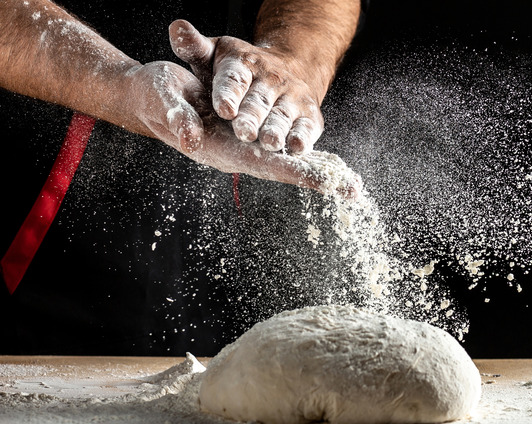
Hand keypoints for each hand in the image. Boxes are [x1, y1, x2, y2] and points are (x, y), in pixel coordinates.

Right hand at [124, 61, 360, 196]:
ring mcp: (244, 146)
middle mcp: (238, 152)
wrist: (150, 97)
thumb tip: (191, 137)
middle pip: (284, 169)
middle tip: (352, 190)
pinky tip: (328, 164)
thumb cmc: (155, 96)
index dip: (295, 172)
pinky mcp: (247, 137)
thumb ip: (177, 118)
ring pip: (287, 162)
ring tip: (351, 184)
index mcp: (220, 149)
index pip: (266, 164)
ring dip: (318, 172)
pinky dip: (306, 156)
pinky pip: (282, 150)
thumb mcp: (164, 99)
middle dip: (317, 179)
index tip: (324, 182)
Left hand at [168, 19, 324, 154]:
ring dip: (277, 130)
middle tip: (244, 132)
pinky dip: (303, 138)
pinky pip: (307, 127)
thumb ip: (194, 48)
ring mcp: (292, 97)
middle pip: (259, 102)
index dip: (229, 94)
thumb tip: (177, 28)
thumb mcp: (215, 54)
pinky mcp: (309, 115)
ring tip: (270, 143)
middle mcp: (271, 79)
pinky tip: (297, 148)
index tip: (224, 109)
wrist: (287, 70)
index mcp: (245, 63)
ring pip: (282, 116)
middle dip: (252, 118)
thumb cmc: (240, 71)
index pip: (234, 79)